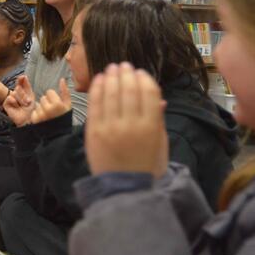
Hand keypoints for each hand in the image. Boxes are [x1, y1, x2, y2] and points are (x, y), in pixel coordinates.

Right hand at [3, 75, 35, 125]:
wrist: (28, 118)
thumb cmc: (30, 108)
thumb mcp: (30, 95)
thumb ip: (26, 85)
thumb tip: (23, 75)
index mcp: (21, 91)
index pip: (19, 83)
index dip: (21, 80)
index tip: (23, 77)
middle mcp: (14, 94)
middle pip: (18, 88)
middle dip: (24, 95)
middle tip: (27, 101)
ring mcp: (10, 99)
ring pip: (14, 93)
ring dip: (21, 99)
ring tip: (24, 105)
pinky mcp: (6, 104)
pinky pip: (9, 98)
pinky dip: (14, 102)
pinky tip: (17, 106)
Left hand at [31, 78, 71, 123]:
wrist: (59, 134)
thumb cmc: (64, 118)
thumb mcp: (68, 105)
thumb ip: (65, 91)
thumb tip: (62, 79)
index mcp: (57, 104)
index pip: (49, 92)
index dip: (52, 97)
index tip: (55, 104)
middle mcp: (48, 109)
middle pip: (43, 98)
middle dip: (46, 103)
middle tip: (51, 111)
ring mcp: (40, 114)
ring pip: (37, 105)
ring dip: (41, 109)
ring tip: (47, 116)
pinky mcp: (35, 119)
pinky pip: (34, 111)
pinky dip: (37, 114)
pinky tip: (43, 119)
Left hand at [85, 63, 168, 178]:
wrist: (123, 188)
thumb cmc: (146, 166)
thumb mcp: (160, 144)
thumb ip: (158, 120)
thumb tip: (158, 98)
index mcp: (151, 127)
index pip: (148, 93)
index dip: (143, 79)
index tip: (140, 72)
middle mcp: (131, 125)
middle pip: (128, 90)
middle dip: (126, 74)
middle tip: (124, 65)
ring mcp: (110, 128)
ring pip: (110, 94)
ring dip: (111, 77)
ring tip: (111, 68)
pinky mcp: (94, 132)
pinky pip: (94, 105)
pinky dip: (97, 89)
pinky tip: (99, 80)